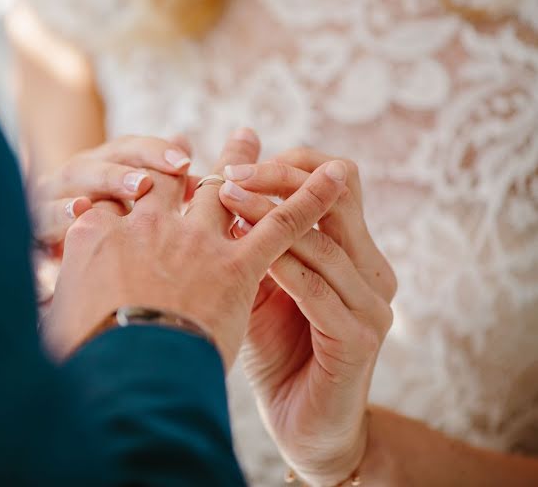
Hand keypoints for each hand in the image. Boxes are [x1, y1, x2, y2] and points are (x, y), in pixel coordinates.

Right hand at [44, 131, 348, 367]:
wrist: (120, 374)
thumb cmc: (79, 356)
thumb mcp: (51, 317)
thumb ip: (54, 298)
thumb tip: (42, 303)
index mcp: (97, 235)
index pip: (111, 200)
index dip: (120, 187)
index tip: (128, 182)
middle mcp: (145, 226)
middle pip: (165, 182)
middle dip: (177, 159)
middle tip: (187, 141)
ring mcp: (191, 242)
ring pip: (221, 189)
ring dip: (238, 161)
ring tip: (249, 136)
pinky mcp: (235, 266)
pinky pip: (279, 224)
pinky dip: (311, 199)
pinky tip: (335, 179)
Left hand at [219, 148, 396, 485]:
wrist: (301, 425)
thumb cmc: (275, 350)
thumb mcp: (260, 285)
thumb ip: (252, 241)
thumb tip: (214, 186)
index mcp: (356, 252)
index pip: (338, 183)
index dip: (290, 166)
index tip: (236, 163)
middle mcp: (374, 271)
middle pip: (337, 199)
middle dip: (279, 180)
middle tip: (228, 173)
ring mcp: (373, 306)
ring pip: (323, 242)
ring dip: (269, 217)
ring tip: (225, 200)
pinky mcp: (359, 339)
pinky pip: (317, 291)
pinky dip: (281, 266)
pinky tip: (245, 253)